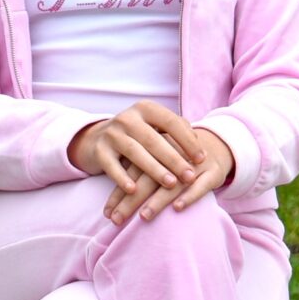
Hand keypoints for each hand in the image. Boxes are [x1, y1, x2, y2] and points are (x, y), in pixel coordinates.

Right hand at [67, 100, 205, 196]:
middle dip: (174, 159)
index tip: (202, 158)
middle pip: (154, 139)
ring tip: (170, 184)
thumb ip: (176, 130)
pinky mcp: (99, 150)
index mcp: (145, 109)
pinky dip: (122, 178)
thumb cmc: (136, 135)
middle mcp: (128, 118)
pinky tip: (133, 190)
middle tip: (190, 176)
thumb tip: (199, 143)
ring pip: (135, 152)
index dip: (187, 140)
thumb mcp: (154, 126)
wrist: (96, 139)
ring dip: (154, 169)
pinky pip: (112, 165)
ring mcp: (112, 133)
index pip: (170, 121)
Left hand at [103, 128, 234, 224]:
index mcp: (156, 147)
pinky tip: (177, 208)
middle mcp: (173, 153)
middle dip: (132, 200)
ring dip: (158, 200)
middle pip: (149, 178)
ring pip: (173, 183)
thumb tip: (111, 205)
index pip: (133, 170)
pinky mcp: (212, 172)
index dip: (120, 192)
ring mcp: (194, 163)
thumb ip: (138, 174)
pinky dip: (189, 196)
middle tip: (117, 220)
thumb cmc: (178, 158)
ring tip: (143, 216)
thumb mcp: (158, 159)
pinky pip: (201, 185)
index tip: (107, 213)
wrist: (215, 146)